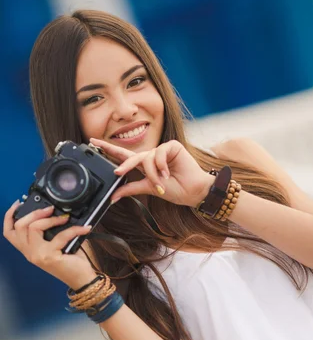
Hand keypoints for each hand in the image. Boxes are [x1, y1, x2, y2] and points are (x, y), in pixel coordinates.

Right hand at [3, 202, 96, 288]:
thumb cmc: (70, 262)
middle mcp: (29, 253)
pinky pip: (61, 235)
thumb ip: (49, 231)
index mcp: (28, 250)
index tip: (18, 204)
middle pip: (20, 226)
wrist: (81, 279)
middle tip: (50, 209)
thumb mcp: (56, 244)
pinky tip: (84, 228)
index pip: (10, 232)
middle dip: (35, 213)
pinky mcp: (49, 257)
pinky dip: (74, 229)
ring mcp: (38, 255)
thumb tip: (55, 212)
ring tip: (65, 218)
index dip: (10, 216)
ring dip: (51, 219)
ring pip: (34, 228)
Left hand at [90, 138, 214, 206]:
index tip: (92, 142)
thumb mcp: (150, 189)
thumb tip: (113, 197)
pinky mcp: (171, 146)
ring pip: (146, 158)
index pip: (123, 156)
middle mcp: (151, 156)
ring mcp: (161, 150)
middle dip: (124, 165)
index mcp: (144, 165)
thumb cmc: (175, 190)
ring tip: (162, 182)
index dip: (108, 149)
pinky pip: (158, 153)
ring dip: (152, 173)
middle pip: (131, 156)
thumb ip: (132, 189)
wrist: (193, 191)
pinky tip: (169, 173)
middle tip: (117, 173)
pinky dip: (162, 166)